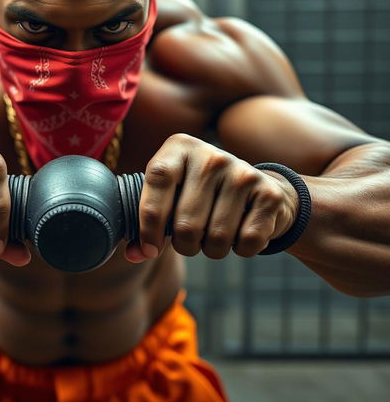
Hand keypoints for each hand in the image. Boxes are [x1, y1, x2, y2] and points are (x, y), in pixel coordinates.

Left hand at [125, 134, 298, 261]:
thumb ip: (147, 224)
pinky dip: (240, 250)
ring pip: (216, 238)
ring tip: (214, 236)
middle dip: (184, 246)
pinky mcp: (269, 194)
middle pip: (185, 223)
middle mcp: (211, 155)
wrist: (259, 187)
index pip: (157, 179)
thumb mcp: (171, 196)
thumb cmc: (200, 195)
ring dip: (211, 250)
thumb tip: (133, 254)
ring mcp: (242, 172)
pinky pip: (246, 242)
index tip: (149, 249)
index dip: (148, 221)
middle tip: (189, 241)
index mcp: (179, 147)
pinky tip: (240, 233)